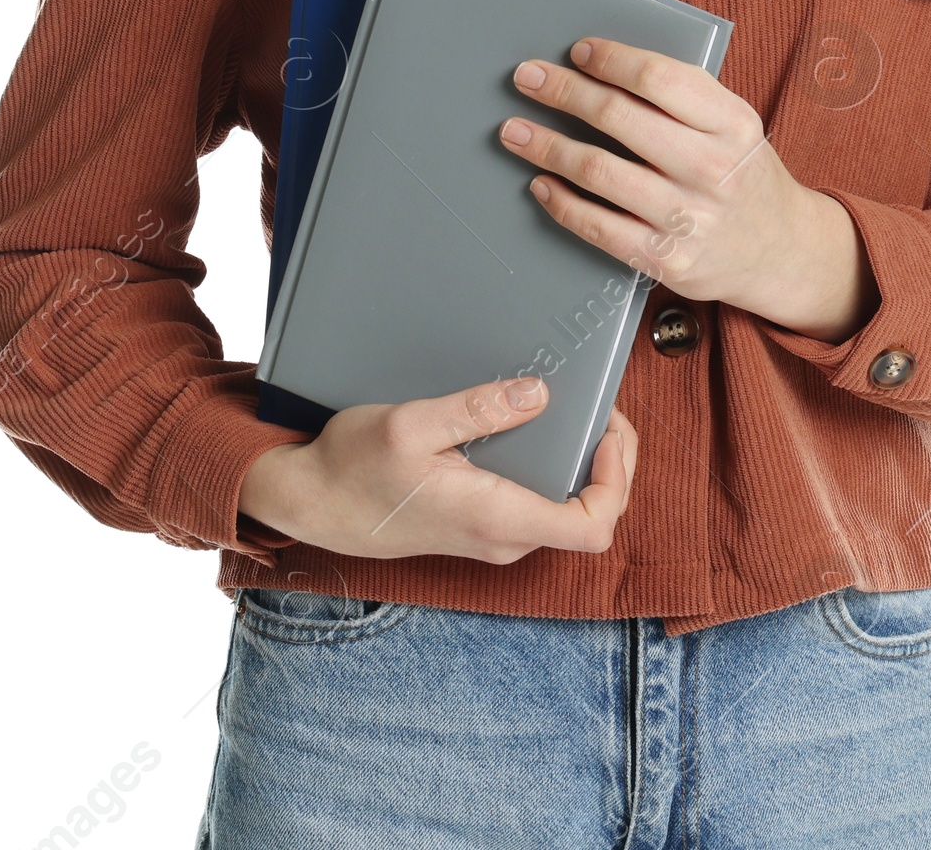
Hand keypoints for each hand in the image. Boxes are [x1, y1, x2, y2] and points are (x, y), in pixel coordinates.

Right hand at [237, 375, 638, 564]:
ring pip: (566, 510)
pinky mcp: (481, 524)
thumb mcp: (410, 424)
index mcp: (495, 517)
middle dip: (609, 460)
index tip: (607, 429)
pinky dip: (554, 469)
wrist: (313, 502)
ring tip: (575, 409)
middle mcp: (503, 536)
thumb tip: (539, 394)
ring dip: (582, 463)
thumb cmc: (353, 467)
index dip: (617, 479)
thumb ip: (477, 410)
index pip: (592, 527)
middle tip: (600, 405)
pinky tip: (537, 427)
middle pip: (589, 515)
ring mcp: (493, 535)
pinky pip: (539, 504)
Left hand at [499, 38, 877, 341]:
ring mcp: (689, 218)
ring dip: (546, 146)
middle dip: (562, 92)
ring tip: (514, 131)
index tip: (577, 51)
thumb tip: (602, 67)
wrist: (782, 252)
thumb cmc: (742, 175)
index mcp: (730, 123)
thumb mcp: (734, 125)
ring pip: (597, 171)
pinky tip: (541, 185)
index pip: (658, 77)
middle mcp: (711, 168)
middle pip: (617, 117)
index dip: (609, 59)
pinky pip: (598, 227)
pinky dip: (561, 203)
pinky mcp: (667, 259)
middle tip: (526, 78)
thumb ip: (684, 97)